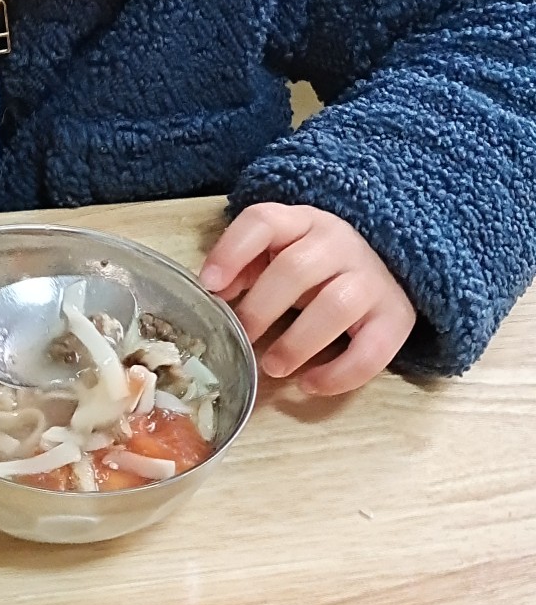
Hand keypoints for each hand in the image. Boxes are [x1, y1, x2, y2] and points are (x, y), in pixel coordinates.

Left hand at [198, 202, 415, 394]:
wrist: (388, 267)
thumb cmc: (317, 267)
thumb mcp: (281, 252)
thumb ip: (247, 265)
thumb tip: (215, 291)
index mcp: (303, 222)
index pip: (264, 221)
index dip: (232, 251)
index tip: (209, 286)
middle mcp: (340, 243)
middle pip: (296, 268)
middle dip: (261, 308)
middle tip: (242, 337)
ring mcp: (371, 279)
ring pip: (336, 306)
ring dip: (297, 342)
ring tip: (272, 366)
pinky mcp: (395, 317)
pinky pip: (371, 350)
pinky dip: (338, 374)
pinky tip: (310, 384)